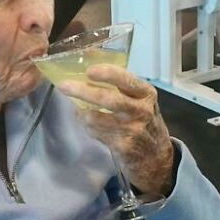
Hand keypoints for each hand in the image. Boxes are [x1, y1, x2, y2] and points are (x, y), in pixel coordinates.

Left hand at [59, 64, 173, 196]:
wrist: (154, 154)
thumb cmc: (141, 118)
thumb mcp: (139, 99)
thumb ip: (119, 85)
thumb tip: (86, 65)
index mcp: (145, 94)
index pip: (127, 80)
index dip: (107, 74)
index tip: (89, 70)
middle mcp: (141, 111)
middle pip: (109, 99)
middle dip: (84, 91)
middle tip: (64, 86)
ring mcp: (132, 130)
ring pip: (97, 118)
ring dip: (82, 113)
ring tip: (78, 108)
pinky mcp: (123, 147)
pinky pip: (96, 133)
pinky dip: (87, 126)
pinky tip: (87, 123)